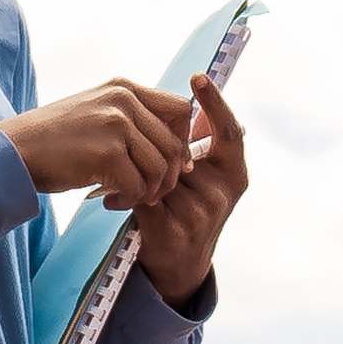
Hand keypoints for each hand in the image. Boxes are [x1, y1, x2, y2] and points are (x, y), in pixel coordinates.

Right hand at [4, 78, 196, 213]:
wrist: (13, 150)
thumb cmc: (53, 140)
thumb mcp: (96, 113)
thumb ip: (131, 121)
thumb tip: (173, 150)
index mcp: (124, 88)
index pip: (180, 109)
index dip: (182, 141)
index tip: (171, 165)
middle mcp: (124, 100)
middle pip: (173, 144)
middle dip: (167, 177)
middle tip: (148, 193)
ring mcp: (116, 124)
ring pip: (160, 168)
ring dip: (147, 192)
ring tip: (125, 198)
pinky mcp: (107, 152)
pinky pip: (138, 185)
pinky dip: (129, 201)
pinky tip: (109, 201)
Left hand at [123, 72, 249, 303]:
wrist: (179, 266)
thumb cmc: (186, 209)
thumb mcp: (201, 179)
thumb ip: (197, 146)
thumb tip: (188, 103)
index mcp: (233, 174)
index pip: (228, 131)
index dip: (215, 103)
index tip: (198, 77)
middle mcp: (222, 194)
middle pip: (182, 152)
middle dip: (156, 149)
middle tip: (132, 137)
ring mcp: (201, 214)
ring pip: (158, 174)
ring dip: (134, 173)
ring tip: (113, 176)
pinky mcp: (174, 231)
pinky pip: (141, 198)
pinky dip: (123, 196)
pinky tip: (110, 200)